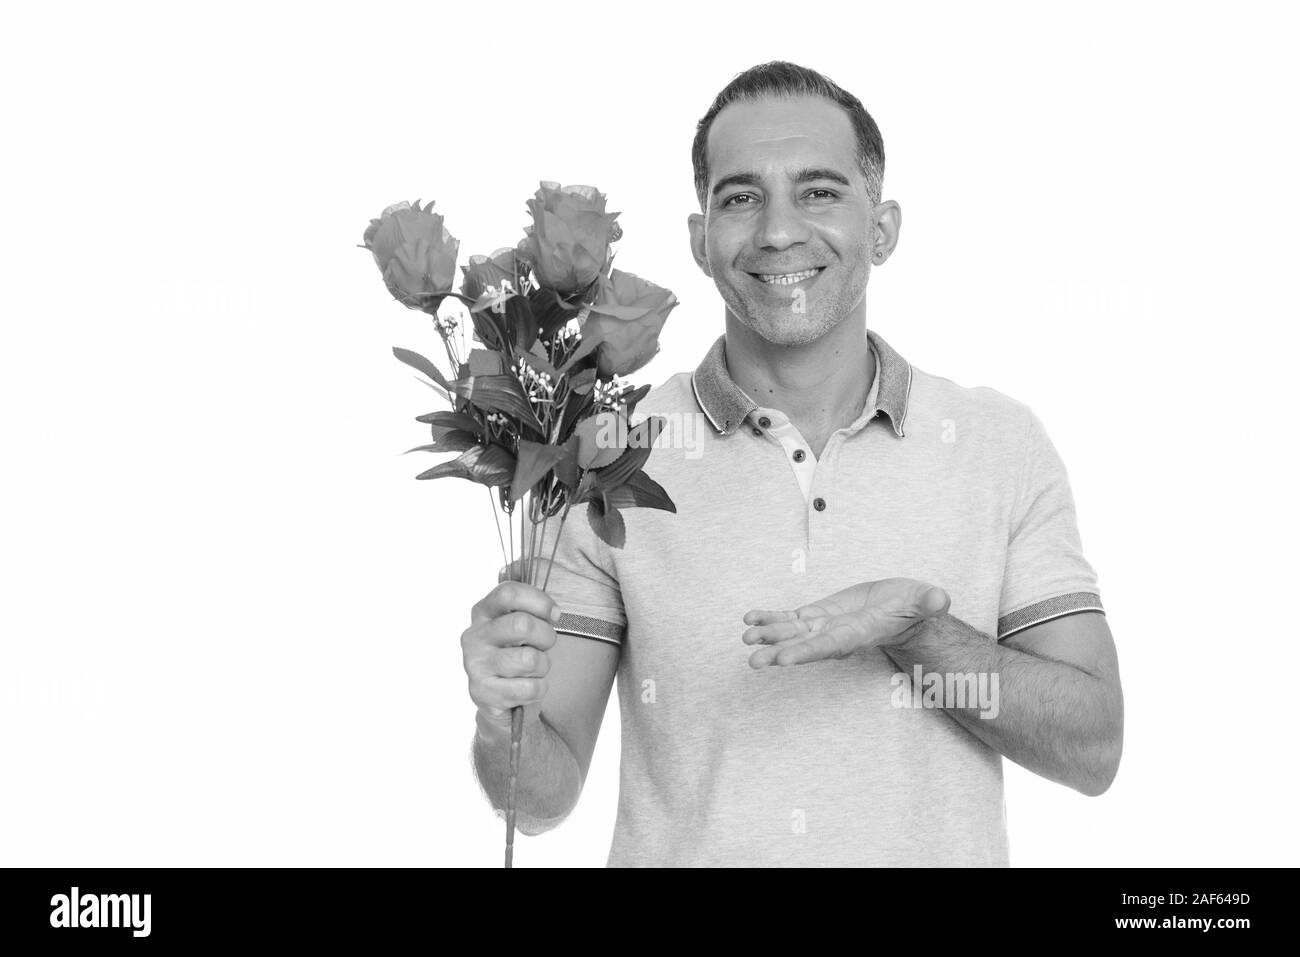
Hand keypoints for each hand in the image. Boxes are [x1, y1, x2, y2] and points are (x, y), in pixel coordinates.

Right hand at [460, 559, 561, 734]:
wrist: (503, 701)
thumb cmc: (517, 653)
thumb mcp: (521, 621)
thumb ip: (526, 593)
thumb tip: (527, 562)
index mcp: (483, 612)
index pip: (509, 591)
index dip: (539, 601)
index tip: (554, 614)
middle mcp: (473, 636)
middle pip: (522, 625)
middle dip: (546, 637)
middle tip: (545, 646)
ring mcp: (475, 666)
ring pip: (529, 660)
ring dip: (543, 666)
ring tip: (533, 670)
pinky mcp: (483, 694)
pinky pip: (529, 688)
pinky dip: (538, 690)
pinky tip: (526, 688)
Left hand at [742, 578, 949, 668]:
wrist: (902, 607)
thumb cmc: (915, 605)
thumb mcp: (925, 599)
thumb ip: (929, 601)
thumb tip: (941, 599)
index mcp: (858, 633)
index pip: (830, 645)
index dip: (806, 651)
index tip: (783, 660)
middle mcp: (837, 635)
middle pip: (804, 646)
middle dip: (778, 652)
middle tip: (754, 660)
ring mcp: (824, 625)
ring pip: (791, 633)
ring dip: (767, 635)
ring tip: (746, 637)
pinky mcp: (817, 614)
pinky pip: (789, 618)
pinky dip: (770, 618)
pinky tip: (750, 619)